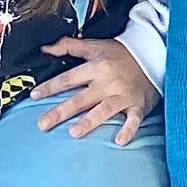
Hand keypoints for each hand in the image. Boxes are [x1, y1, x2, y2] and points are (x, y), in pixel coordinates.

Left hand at [32, 36, 158, 141]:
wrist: (152, 55)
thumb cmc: (120, 53)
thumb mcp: (95, 46)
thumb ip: (69, 46)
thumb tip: (45, 48)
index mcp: (97, 66)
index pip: (69, 78)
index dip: (51, 86)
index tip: (34, 95)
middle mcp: (108, 82)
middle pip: (81, 98)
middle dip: (61, 111)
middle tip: (42, 125)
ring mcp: (123, 95)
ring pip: (104, 110)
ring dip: (89, 121)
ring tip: (73, 132)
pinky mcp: (138, 105)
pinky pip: (133, 120)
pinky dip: (128, 130)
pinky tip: (119, 141)